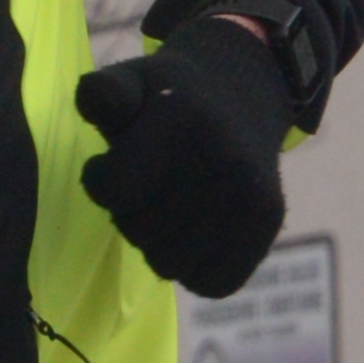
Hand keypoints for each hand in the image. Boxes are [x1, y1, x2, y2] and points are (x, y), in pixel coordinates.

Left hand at [75, 13, 293, 300]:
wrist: (245, 94)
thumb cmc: (171, 98)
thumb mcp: (132, 79)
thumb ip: (103, 93)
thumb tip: (94, 101)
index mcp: (180, 120)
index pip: (114, 190)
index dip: (100, 182)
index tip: (107, 167)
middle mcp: (221, 160)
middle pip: (140, 233)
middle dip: (128, 214)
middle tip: (143, 188)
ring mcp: (249, 195)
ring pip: (170, 265)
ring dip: (157, 245)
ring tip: (166, 210)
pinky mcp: (269, 222)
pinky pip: (213, 283)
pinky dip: (195, 270)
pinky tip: (193, 236)